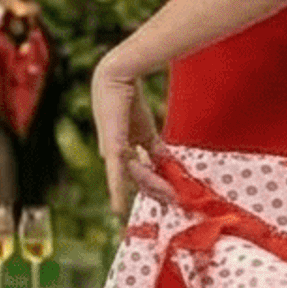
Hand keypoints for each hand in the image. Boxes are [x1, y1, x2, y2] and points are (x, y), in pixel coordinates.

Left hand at [91, 59, 169, 212]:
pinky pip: (116, 173)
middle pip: (140, 179)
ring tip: (169, 196)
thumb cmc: (128, 99)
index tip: (173, 195)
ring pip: (136, 176)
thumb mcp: (146, 128)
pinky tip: (118, 210)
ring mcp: (112, 153)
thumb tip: (167, 163)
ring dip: (152, 187)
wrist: (118, 77)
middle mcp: (117, 155)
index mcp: (125, 151)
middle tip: (175, 200)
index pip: (143, 174)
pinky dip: (117, 191)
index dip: (157, 185)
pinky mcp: (111, 148)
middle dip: (158, 190)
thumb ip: (154, 148)